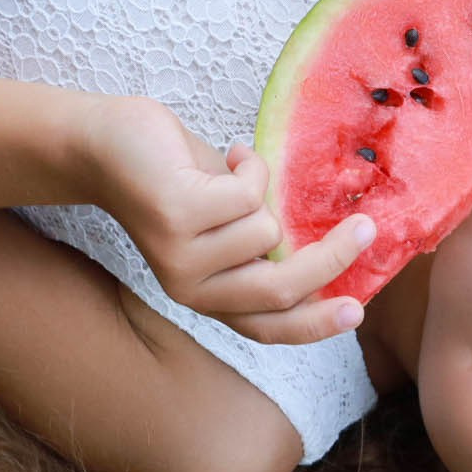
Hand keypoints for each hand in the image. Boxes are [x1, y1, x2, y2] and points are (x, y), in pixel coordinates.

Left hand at [82, 97, 375, 343]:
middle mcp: (191, 288)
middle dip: (332, 258)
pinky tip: (227, 154)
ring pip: (268, 228)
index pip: (268, 326)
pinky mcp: (177, 217)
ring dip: (262, 188)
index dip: (316, 324)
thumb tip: (338, 250)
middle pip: (281, 289)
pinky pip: (249, 194)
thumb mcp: (227, 223)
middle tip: (365, 226)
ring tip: (234, 170)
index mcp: (207, 296)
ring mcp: (181, 255)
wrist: (105, 145)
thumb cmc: (176, 180)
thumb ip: (265, 246)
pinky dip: (249, 164)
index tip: (357, 311)